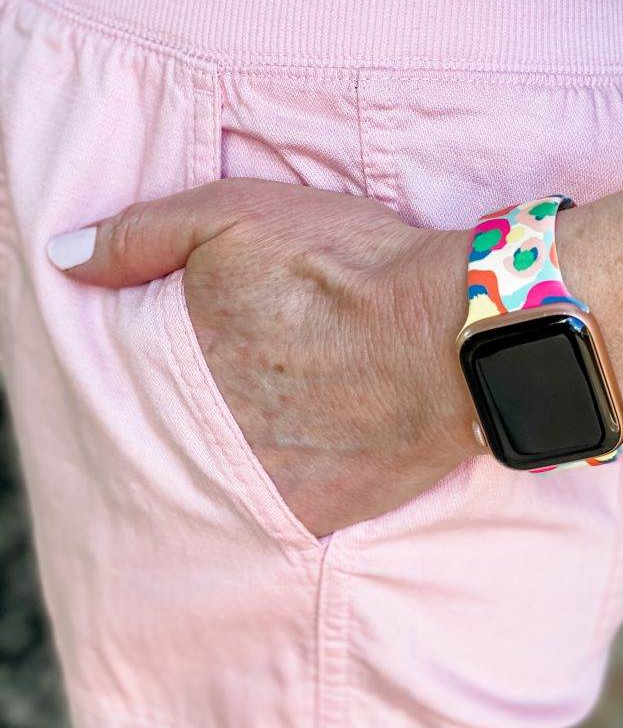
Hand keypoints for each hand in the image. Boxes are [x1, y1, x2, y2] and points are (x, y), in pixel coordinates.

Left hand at [46, 180, 476, 534]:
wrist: (454, 334)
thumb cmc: (351, 268)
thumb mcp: (238, 214)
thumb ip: (143, 233)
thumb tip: (64, 259)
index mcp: (182, 356)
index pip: (134, 370)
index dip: (162, 357)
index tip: (200, 346)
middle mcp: (207, 427)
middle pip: (177, 423)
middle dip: (204, 404)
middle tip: (252, 382)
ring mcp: (257, 478)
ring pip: (222, 469)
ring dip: (241, 446)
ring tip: (284, 416)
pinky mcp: (310, 512)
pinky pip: (277, 508)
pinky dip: (285, 483)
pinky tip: (311, 451)